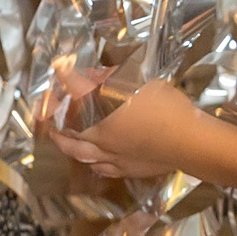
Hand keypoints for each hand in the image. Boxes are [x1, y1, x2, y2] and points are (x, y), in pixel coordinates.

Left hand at [44, 77, 203, 181]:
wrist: (189, 143)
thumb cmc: (168, 108)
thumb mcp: (143, 84)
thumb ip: (118, 80)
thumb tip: (99, 76)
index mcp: (103, 110)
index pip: (77, 87)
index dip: (65, 75)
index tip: (58, 66)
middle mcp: (100, 135)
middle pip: (68, 128)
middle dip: (55, 118)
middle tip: (47, 113)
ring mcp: (111, 156)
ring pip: (80, 152)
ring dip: (66, 144)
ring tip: (59, 138)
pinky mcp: (125, 169)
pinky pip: (102, 168)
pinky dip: (92, 162)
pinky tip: (92, 162)